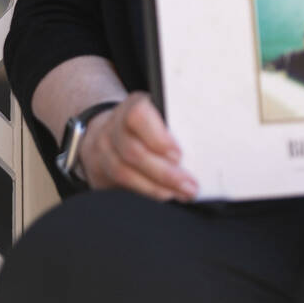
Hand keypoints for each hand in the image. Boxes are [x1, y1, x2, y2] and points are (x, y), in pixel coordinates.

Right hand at [79, 92, 198, 201]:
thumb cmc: (145, 124)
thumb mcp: (158, 113)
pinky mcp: (99, 173)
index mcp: (132, 106)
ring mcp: (102, 151)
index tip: (179, 154)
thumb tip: (205, 144)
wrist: (105, 133)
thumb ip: (174, 123)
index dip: (158, 138)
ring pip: (124, 173)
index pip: (138, 116)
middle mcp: (113, 127)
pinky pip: (120, 187)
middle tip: (189, 185)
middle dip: (165, 173)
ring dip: (156, 188)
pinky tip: (164, 196)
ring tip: (181, 194)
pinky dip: (145, 194)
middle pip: (134, 152)